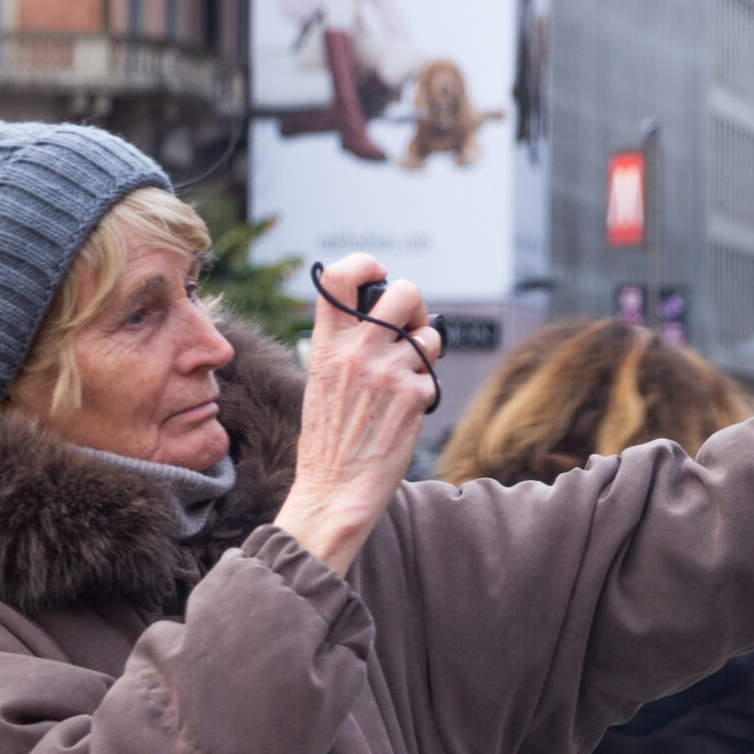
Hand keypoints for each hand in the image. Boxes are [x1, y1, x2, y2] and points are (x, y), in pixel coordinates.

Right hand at [275, 253, 444, 574]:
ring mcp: (387, 372)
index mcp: (326, 344)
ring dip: (424, 354)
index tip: (379, 274)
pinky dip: (424, 392)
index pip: (341, 276)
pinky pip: (432, 376)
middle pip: (405, 292)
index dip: (366, 264)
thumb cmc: (329, 440)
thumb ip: (345, 346)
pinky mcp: (413, 396)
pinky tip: (403, 413)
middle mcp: (357, 351)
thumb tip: (380, 316)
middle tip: (410, 328)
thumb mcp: (321, 381)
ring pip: (428, 335)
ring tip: (402, 381)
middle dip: (416, 307)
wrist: (335, 490)